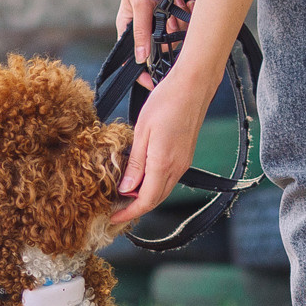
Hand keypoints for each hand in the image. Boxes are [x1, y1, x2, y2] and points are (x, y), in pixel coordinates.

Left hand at [111, 64, 213, 226]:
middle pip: (155, 200)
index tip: (112, 218)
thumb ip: (135, 164)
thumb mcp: (142, 131)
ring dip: (144, 197)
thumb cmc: (165, 102)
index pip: (145, 201)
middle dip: (134, 208)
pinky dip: (153, 185)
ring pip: (162, 190)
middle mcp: (176, 168)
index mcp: (163, 163)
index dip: (128, 213)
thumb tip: (126, 189)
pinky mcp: (185, 156)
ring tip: (123, 195)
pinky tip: (140, 178)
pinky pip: (168, 179)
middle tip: (114, 209)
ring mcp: (183, 163)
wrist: (193, 86)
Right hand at [115, 0, 188, 85]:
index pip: (134, 57)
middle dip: (169, 38)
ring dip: (178, 24)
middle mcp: (142, 26)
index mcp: (128, 27)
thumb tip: (140, 59)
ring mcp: (157, 20)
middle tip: (174, 23)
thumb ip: (141, 32)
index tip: (155, 82)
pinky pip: (181, 23)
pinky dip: (185, 14)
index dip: (144, 72)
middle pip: (158, 47)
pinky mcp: (171, 13)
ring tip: (179, 5)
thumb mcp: (140, 5)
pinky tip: (186, 2)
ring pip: (172, 36)